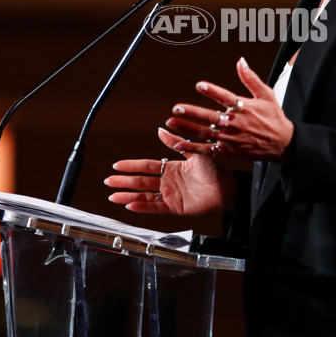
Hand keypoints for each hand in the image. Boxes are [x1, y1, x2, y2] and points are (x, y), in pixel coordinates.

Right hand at [105, 152, 235, 215]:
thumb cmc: (215, 169)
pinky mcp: (175, 207)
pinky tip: (130, 206)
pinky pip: (155, 207)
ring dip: (128, 196)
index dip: (131, 165)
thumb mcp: (193, 152)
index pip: (146, 166)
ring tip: (113, 196)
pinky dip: (142, 207)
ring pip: (144, 195)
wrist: (227, 188)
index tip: (117, 165)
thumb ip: (176, 142)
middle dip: (124, 181)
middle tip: (108, 181)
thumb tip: (160, 129)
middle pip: (141, 181)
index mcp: (171, 168)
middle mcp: (168, 182)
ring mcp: (170, 195)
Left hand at [159, 57, 294, 162]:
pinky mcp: (229, 150)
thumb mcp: (266, 94)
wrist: (282, 144)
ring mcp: (230, 138)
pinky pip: (208, 149)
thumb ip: (250, 78)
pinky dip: (193, 147)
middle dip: (192, 113)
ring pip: (205, 133)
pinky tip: (179, 143)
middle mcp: (235, 123)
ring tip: (171, 122)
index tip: (199, 85)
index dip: (212, 91)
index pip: (226, 98)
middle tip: (176, 107)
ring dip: (187, 128)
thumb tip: (240, 61)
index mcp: (244, 108)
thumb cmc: (274, 117)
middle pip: (210, 117)